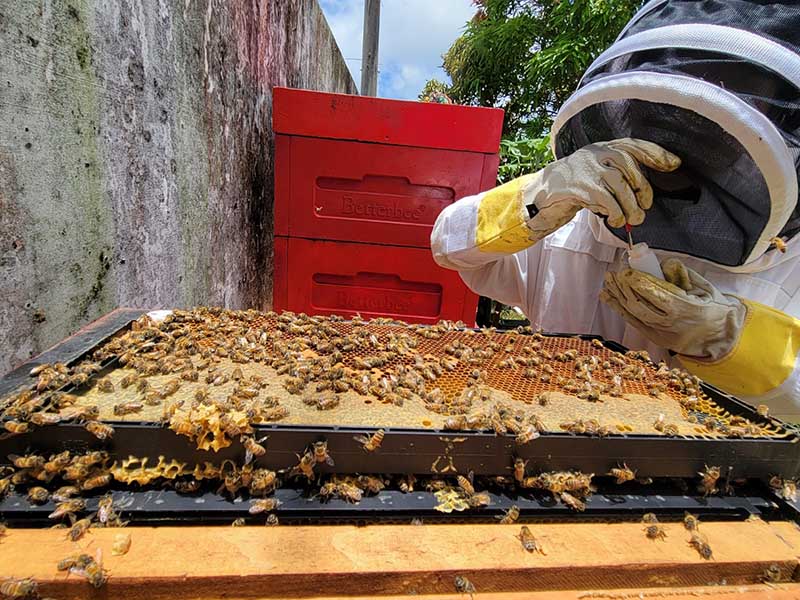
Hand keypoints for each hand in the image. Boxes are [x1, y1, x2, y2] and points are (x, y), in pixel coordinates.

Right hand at [524, 138, 680, 241]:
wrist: (542, 195)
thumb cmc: (575, 187)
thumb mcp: (597, 174)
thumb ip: (617, 175)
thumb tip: (644, 192)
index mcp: (603, 148)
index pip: (634, 145)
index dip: (656, 154)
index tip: (673, 164)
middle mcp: (596, 153)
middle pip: (630, 166)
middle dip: (642, 190)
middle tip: (644, 208)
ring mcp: (587, 168)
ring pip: (620, 185)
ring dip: (629, 206)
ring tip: (630, 219)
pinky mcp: (580, 186)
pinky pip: (606, 199)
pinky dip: (614, 212)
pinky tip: (613, 218)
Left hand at [600, 258, 746, 359]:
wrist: (721, 338)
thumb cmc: (714, 309)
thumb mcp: (705, 288)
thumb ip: (683, 274)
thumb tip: (664, 264)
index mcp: (687, 309)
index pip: (656, 294)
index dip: (639, 282)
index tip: (628, 271)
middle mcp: (671, 323)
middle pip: (640, 304)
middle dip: (624, 288)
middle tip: (615, 274)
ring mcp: (662, 334)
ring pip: (633, 313)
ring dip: (618, 296)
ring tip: (608, 282)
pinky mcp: (655, 339)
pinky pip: (633, 322)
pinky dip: (619, 308)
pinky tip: (609, 297)